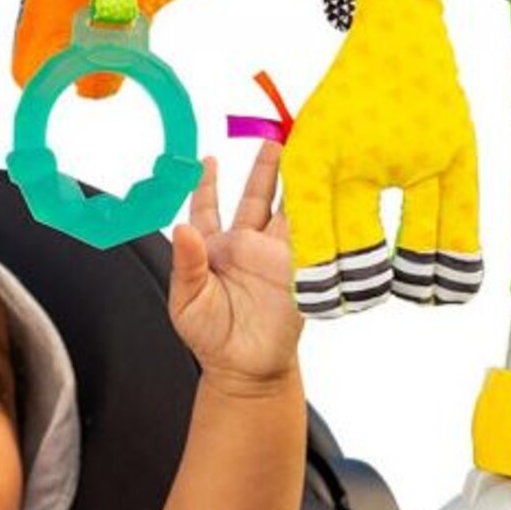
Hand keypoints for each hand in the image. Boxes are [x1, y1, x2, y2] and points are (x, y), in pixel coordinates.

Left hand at [169, 142, 301, 389]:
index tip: (209, 158)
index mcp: (213, 247)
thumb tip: (180, 228)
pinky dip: (321, 218)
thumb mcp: (188, 300)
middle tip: (276, 138)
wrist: (247, 371)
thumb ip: (187, 264)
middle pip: (257, 197)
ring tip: (308, 154)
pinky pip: (312, 240)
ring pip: (288, 211)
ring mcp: (274, 256)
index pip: (209, 206)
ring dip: (298, 184)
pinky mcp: (299, 272)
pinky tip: (329, 195)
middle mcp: (246, 245)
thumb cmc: (210, 336)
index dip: (208, 183)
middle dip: (267, 168)